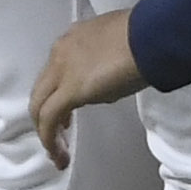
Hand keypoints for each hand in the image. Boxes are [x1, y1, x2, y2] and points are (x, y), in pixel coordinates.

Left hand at [28, 8, 148, 167]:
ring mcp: (62, 70)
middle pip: (42, 89)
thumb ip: (107, 62)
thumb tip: (107, 83)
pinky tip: (59, 153)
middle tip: (59, 133)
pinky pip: (49, 120)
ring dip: (46, 131)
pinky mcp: (70, 90)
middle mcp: (62, 52)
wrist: (151, 36)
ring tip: (57, 151)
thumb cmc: (147, 37)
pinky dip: (50, 139)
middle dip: (46, 114)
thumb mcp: (119, 47)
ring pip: (39, 105)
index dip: (58, 92)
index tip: (67, 110)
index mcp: (75, 38)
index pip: (56, 69)